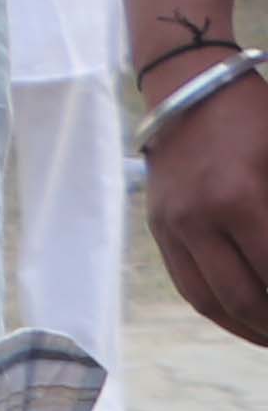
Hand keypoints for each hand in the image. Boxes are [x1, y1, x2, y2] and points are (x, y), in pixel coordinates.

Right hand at [149, 63, 267, 345]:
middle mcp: (197, 220)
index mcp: (238, 199)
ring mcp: (171, 225)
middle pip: (242, 298)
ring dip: (244, 326)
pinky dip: (216, 307)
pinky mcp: (157, 225)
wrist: (185, 85)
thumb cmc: (253, 116)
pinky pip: (185, 282)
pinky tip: (241, 313)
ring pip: (207, 300)